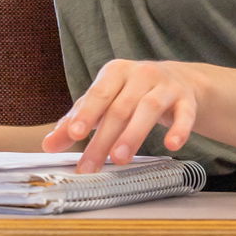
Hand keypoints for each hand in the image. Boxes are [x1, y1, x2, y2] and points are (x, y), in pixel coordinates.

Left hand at [43, 58, 198, 172]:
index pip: (98, 94)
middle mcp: (140, 74)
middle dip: (104, 137)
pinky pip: (185, 115)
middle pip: (120, 108)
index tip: (74, 134)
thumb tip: (48, 144)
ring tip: (119, 159)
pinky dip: (179, 129)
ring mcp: (165, 86)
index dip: (86, 114)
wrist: (179, 81)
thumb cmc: (132, 93)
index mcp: (115, 72)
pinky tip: (172, 145)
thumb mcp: (105, 101)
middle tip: (92, 164)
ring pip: (149, 109)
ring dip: (133, 135)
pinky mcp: (187, 100)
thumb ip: (77, 120)